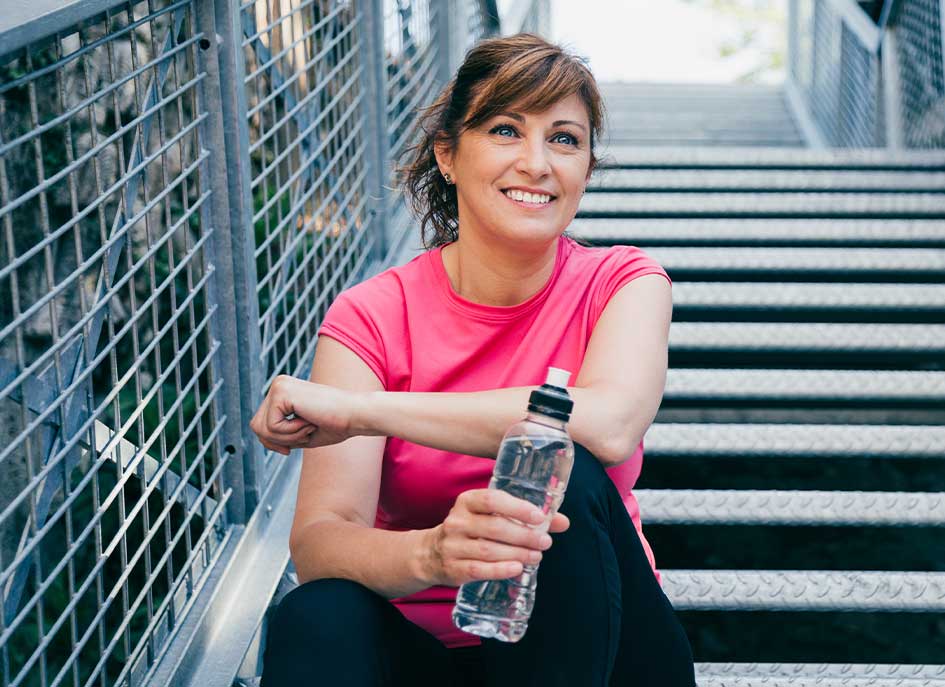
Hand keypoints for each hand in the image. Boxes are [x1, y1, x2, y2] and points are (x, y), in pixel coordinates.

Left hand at [249, 375, 362, 454]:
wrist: (355, 415)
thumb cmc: (336, 424)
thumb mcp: (300, 433)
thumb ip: (280, 434)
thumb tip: (261, 437)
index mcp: (283, 391)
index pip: (260, 423)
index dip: (272, 442)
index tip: (289, 450)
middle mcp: (278, 384)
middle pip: (256, 426)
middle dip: (277, 441)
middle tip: (304, 434)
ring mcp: (279, 386)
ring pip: (261, 428)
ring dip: (286, 437)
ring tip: (308, 428)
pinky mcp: (281, 392)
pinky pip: (272, 426)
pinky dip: (290, 433)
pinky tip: (309, 421)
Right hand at [420, 488, 570, 586]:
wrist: (431, 553)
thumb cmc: (472, 530)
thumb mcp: (491, 516)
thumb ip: (525, 517)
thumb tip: (562, 522)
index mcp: (467, 501)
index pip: (492, 499)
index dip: (517, 507)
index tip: (539, 517)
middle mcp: (457, 521)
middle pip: (494, 527)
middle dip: (524, 535)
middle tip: (545, 542)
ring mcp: (453, 545)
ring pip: (489, 549)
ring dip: (517, 554)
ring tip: (536, 556)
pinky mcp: (453, 568)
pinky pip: (478, 569)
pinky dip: (500, 569)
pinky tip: (517, 569)